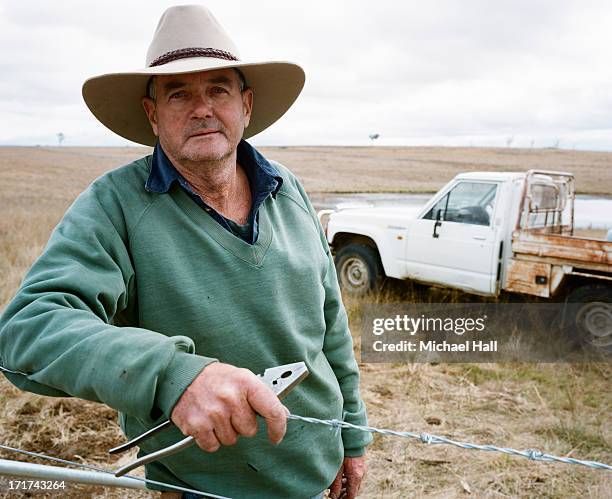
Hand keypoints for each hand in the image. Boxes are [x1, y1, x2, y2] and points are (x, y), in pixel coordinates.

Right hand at [170, 362, 287, 451]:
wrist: (182, 376)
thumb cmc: (215, 379)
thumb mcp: (242, 377)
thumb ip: (262, 396)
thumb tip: (282, 414)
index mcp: (246, 382)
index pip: (272, 410)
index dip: (278, 427)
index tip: (276, 436)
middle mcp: (230, 397)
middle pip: (249, 430)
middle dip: (241, 424)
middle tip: (230, 409)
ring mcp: (213, 412)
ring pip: (231, 439)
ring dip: (225, 431)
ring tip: (216, 413)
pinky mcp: (197, 425)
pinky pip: (213, 445)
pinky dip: (210, 438)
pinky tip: (206, 422)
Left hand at [329, 455, 366, 498]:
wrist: (352, 439)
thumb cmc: (344, 453)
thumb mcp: (338, 470)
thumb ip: (336, 484)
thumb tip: (333, 496)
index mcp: (355, 478)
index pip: (351, 495)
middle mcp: (360, 475)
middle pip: (354, 490)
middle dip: (345, 494)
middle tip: (335, 495)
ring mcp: (361, 470)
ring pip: (355, 483)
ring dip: (346, 486)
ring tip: (337, 487)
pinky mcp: (360, 465)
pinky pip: (356, 476)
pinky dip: (349, 479)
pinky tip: (341, 477)